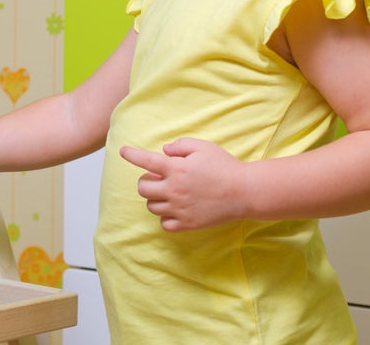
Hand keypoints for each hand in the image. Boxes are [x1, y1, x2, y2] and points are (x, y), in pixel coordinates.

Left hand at [119, 137, 247, 231]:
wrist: (245, 192)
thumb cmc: (225, 166)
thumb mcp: (203, 147)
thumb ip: (180, 146)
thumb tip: (164, 151)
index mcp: (176, 169)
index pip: (146, 161)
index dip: (132, 155)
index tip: (123, 152)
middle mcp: (174, 190)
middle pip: (142, 188)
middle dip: (146, 181)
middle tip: (159, 178)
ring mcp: (180, 209)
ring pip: (152, 206)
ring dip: (156, 198)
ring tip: (169, 193)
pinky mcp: (188, 224)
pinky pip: (165, 224)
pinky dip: (165, 217)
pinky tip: (175, 209)